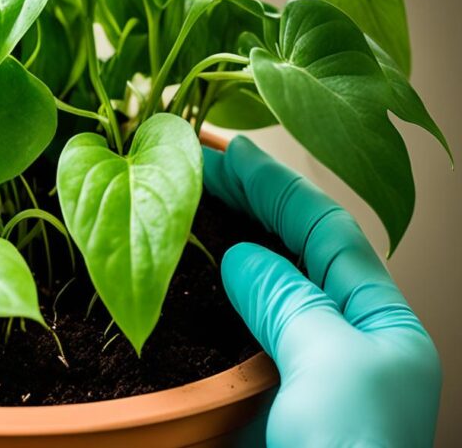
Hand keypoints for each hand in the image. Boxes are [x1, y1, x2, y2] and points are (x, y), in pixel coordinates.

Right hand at [205, 136, 440, 446]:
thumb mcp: (332, 367)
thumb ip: (288, 302)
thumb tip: (244, 254)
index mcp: (380, 325)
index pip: (326, 232)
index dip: (276, 186)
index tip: (225, 148)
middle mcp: (337, 341)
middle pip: (287, 253)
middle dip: (243, 205)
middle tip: (190, 162)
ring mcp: (290, 370)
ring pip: (250, 293)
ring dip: (215, 249)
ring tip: (177, 204)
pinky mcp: (248, 402)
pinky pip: (221, 339)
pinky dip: (196, 305)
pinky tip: (170, 280)